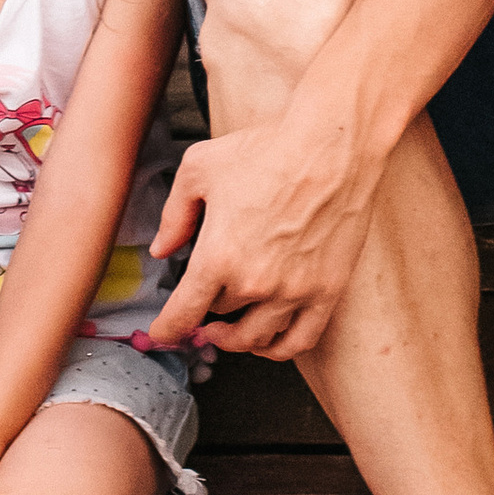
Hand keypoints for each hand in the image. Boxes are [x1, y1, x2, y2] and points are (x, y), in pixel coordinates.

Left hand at [145, 112, 386, 364]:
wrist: (332, 146)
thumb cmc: (266, 150)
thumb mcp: (200, 168)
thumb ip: (175, 214)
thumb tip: (161, 249)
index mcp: (218, 256)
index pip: (184, 312)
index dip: (168, 328)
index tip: (163, 333)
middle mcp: (255, 283)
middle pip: (218, 317)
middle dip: (204, 312)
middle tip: (201, 305)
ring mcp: (294, 292)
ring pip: (255, 338)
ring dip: (235, 339)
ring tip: (226, 330)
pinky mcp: (327, 292)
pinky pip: (299, 341)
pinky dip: (277, 349)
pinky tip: (266, 339)